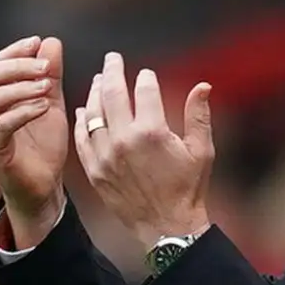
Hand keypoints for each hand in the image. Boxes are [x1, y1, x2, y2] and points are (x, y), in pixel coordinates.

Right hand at [0, 36, 69, 247]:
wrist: (44, 186)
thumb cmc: (43, 149)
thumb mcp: (51, 103)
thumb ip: (50, 76)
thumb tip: (51, 44)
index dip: (17, 51)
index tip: (38, 43)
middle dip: (20, 66)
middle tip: (45, 66)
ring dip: (22, 88)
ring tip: (46, 87)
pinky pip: (2, 126)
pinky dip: (23, 112)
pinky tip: (42, 107)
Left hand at [75, 53, 212, 246]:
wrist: (166, 226)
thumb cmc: (188, 189)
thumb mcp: (202, 150)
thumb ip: (199, 115)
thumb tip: (203, 85)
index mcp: (152, 131)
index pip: (144, 90)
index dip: (145, 77)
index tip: (145, 74)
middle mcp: (124, 140)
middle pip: (113, 94)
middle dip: (113, 72)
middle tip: (112, 58)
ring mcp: (105, 155)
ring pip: (93, 114)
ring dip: (95, 93)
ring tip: (99, 80)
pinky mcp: (95, 171)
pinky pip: (82, 140)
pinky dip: (81, 123)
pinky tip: (83, 111)